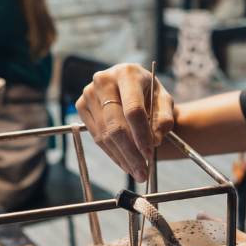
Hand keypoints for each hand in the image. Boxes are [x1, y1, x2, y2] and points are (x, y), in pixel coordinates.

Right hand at [76, 64, 174, 182]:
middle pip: (115, 125)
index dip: (141, 134)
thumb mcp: (164, 102)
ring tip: (135, 170)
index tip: (149, 153)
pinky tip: (123, 162)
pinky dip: (111, 153)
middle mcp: (104, 80)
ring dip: (121, 157)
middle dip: (130, 152)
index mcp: (127, 73)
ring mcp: (89, 93)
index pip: (132, 109)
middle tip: (142, 171)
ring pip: (104, 134)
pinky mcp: (81, 105)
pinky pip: (96, 136)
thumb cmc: (149, 94)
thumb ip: (163, 120)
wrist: (132, 85)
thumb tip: (153, 141)